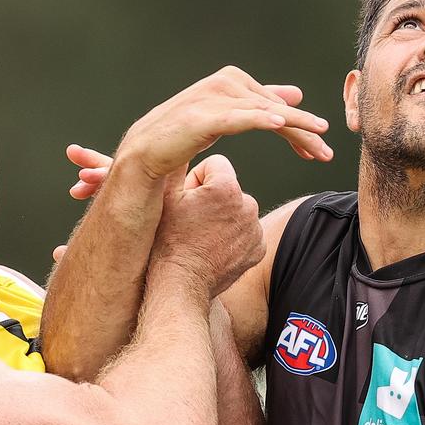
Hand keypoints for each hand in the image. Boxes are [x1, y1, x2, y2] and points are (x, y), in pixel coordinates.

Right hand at [118, 67, 331, 178]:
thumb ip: (259, 104)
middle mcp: (224, 84)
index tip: (320, 147)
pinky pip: (240, 117)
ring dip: (294, 129)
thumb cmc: (181, 137)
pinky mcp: (204, 117)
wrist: (144, 151)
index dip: (299, 126)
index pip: (273, 104)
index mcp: (230, 82)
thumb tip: (296, 94)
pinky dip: (262, 120)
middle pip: (273, 109)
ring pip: (264, 114)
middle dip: (303, 131)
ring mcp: (213, 98)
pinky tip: (282, 125)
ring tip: (318, 141)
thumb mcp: (226, 118)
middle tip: (327, 153)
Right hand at [152, 154, 264, 298]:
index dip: (197, 180)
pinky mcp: (259, 249)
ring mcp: (256, 229)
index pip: (216, 165)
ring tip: (202, 236)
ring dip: (224, 217)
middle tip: (193, 221)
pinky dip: (235, 237)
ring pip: (238, 210)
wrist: (180, 285)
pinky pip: (247, 232)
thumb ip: (176, 163)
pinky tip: (216, 247)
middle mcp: (248, 204)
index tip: (187, 199)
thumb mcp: (165, 197)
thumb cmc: (167, 240)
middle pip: (229, 188)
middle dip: (213, 198)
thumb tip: (178, 139)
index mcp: (226, 187)